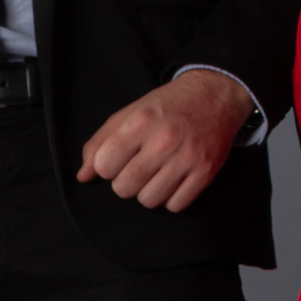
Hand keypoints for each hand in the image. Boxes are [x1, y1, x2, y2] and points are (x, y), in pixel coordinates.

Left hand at [76, 70, 253, 212]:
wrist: (215, 95)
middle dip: (126, 181)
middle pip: (124, 188)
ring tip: (157, 173)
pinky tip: (174, 179)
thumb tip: (84, 175)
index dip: (108, 165)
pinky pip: (176, 205)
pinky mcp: (206, 172)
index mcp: (141, 121)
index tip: (120, 158)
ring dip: (148, 191)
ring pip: (149, 200)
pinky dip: (172, 197)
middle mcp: (164, 140)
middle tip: (139, 166)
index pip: (104, 166)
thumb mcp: (129, 113)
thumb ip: (100, 142)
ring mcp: (188, 157)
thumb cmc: (168, 106)